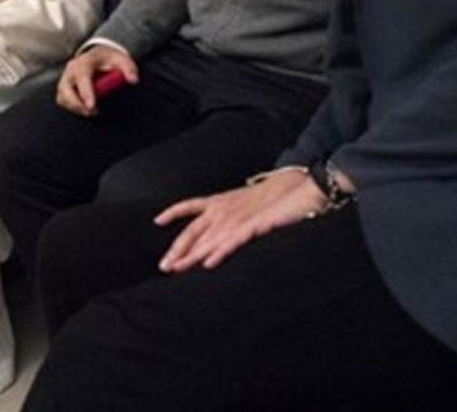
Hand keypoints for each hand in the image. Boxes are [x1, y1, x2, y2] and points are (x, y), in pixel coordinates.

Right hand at [56, 45, 138, 117]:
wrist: (99, 55)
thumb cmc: (109, 59)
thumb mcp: (122, 59)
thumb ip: (129, 68)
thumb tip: (133, 80)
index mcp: (85, 61)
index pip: (81, 77)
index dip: (85, 92)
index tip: (92, 105)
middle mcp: (71, 70)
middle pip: (65, 89)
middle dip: (77, 104)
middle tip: (92, 111)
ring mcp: (65, 78)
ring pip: (63, 97)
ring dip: (75, 107)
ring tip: (92, 110)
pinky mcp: (64, 87)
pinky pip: (63, 100)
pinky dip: (72, 107)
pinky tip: (85, 108)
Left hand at [155, 168, 325, 273]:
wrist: (300, 187)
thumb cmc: (275, 196)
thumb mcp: (244, 202)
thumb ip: (230, 213)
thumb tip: (219, 227)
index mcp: (221, 201)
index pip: (189, 208)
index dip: (172, 215)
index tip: (157, 223)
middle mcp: (224, 209)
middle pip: (194, 231)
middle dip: (178, 250)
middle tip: (164, 266)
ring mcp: (237, 217)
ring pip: (208, 239)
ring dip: (192, 256)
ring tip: (177, 269)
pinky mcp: (254, 225)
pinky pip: (232, 241)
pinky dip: (219, 252)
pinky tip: (208, 263)